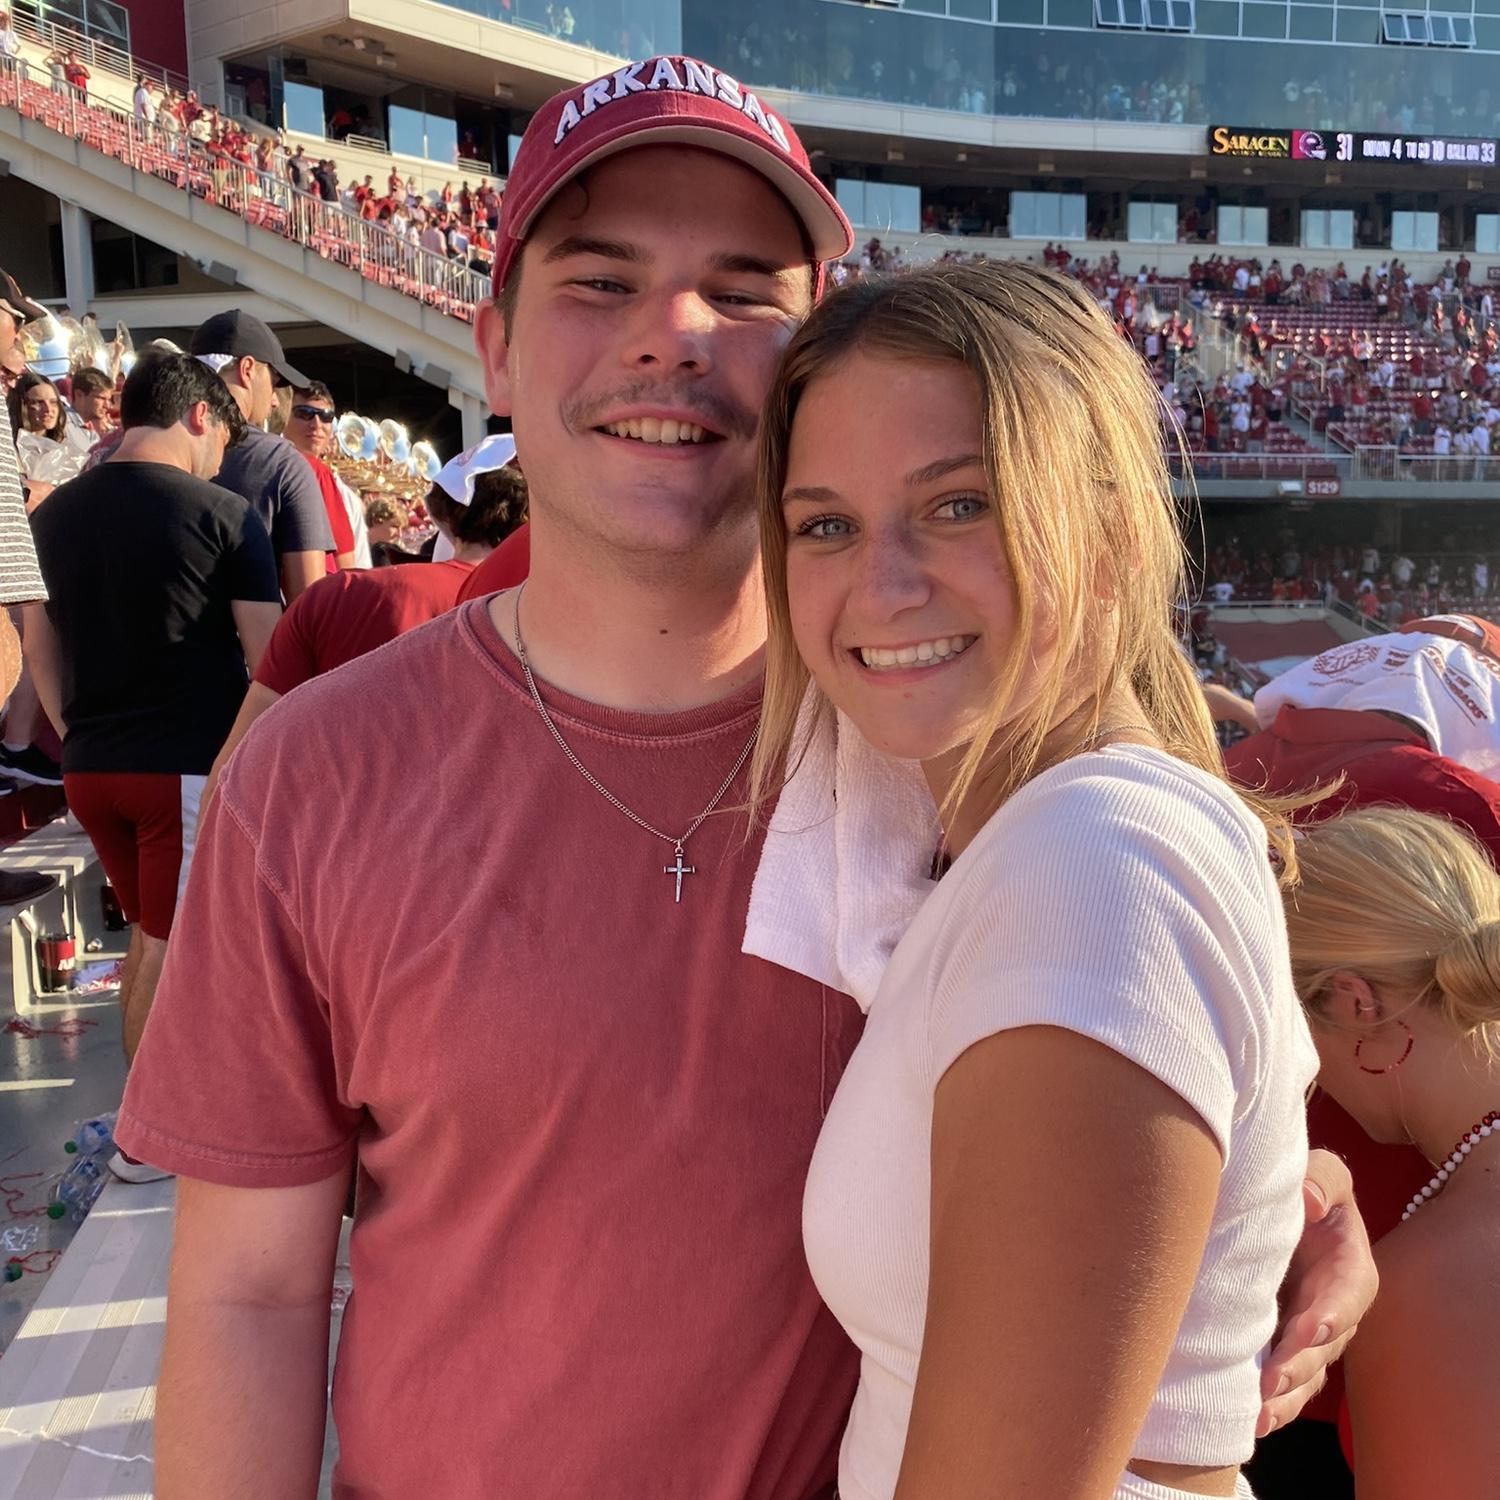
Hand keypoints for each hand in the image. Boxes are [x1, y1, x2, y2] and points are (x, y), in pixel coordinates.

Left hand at [1256, 1149, 1377, 1437]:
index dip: (1331, 1313)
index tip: (1310, 1327)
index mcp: (1349, 1268)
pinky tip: (1247, 1419)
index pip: (1347, 1295)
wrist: (1279, 1210)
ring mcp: (1309, 1335)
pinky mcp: (1283, 1348)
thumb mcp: (1321, 1173)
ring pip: (1304, 1375)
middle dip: (1298, 1365)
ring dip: (1282, 1397)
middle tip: (1270, 1382)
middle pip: (1322, 1346)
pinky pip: (1283, 1383)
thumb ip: (1322, 1177)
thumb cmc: (1305, 1188)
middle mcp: (1334, 1310)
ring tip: (1257, 1415)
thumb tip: (1309, 1199)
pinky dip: (1269, 1402)